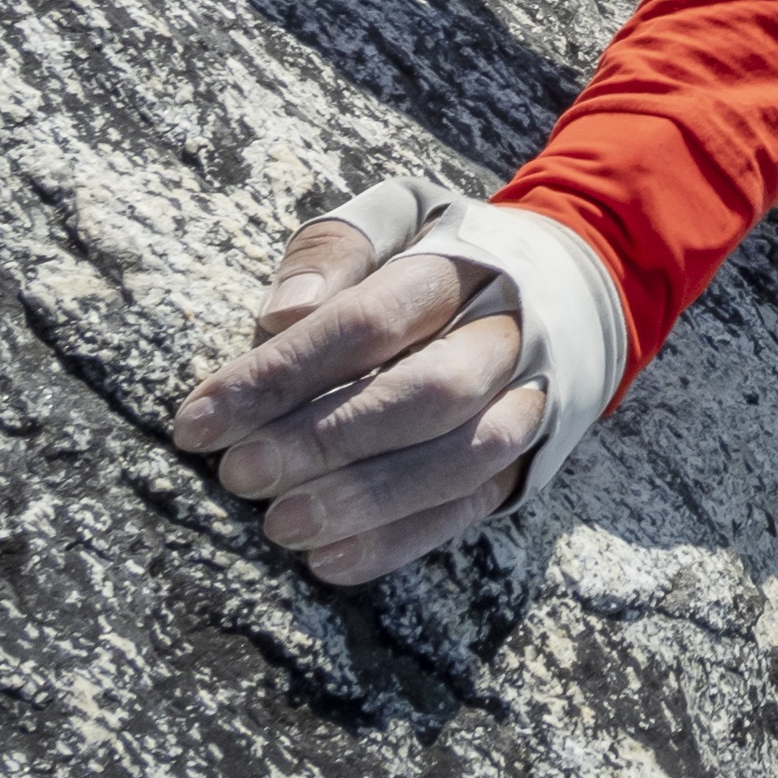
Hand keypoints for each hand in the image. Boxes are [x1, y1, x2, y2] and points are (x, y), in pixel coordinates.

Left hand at [165, 220, 547, 584]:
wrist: (576, 282)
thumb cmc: (445, 251)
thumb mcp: (394, 216)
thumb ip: (334, 250)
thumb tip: (281, 316)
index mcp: (465, 262)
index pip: (369, 320)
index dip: (282, 372)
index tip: (201, 419)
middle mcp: (508, 334)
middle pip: (427, 391)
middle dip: (327, 438)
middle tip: (240, 476)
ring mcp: (530, 401)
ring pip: (462, 458)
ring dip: (368, 500)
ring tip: (281, 527)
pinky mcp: (532, 458)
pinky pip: (472, 507)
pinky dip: (402, 539)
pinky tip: (332, 560)